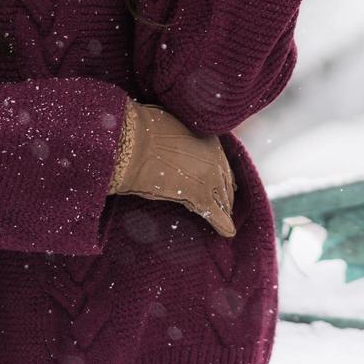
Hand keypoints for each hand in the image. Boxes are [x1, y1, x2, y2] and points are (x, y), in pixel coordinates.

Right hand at [112, 101, 237, 237]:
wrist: (135, 144)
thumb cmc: (144, 133)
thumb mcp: (173, 131)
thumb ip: (183, 143)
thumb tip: (177, 147)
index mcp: (209, 141)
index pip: (222, 164)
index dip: (222, 176)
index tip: (224, 184)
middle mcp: (216, 158)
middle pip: (225, 183)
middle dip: (225, 195)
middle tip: (225, 206)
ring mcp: (211, 178)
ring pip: (223, 199)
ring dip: (224, 209)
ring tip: (226, 220)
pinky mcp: (200, 196)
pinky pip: (216, 214)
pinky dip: (223, 225)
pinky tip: (228, 232)